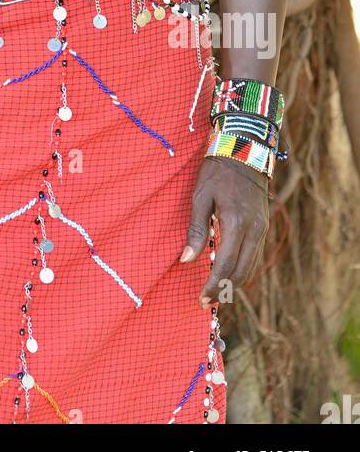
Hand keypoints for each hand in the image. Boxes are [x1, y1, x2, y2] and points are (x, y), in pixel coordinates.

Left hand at [180, 156, 269, 305]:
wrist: (244, 150)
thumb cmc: (217, 172)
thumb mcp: (200, 197)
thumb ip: (196, 229)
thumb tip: (186, 260)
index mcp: (236, 223)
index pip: (227, 264)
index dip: (214, 285)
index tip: (202, 299)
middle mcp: (254, 230)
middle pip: (242, 271)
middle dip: (224, 289)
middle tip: (206, 301)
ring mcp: (263, 228)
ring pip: (251, 266)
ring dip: (235, 282)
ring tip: (216, 291)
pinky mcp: (264, 226)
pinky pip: (255, 255)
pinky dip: (243, 268)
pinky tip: (228, 271)